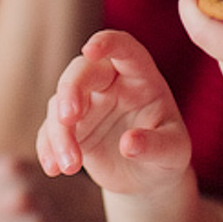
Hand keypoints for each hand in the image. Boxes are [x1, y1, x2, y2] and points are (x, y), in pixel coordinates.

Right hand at [37, 29, 193, 195]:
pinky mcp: (71, 127)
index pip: (123, 48)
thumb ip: (156, 146)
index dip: (107, 43)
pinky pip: (50, 130)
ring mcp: (87, 103)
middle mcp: (110, 83)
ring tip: (70, 167)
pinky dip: (48, 147)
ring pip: (60, 103)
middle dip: (70, 90)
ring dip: (59, 133)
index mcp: (140, 76)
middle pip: (82, 71)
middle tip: (69, 118)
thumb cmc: (168, 154)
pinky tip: (53, 168)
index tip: (90, 49)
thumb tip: (129, 144)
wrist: (148, 178)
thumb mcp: (174, 152)